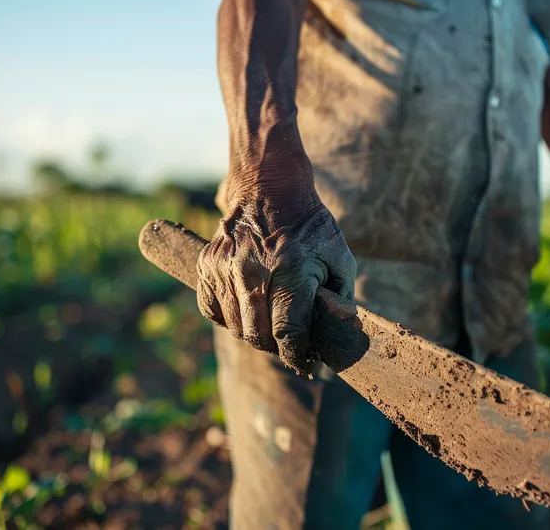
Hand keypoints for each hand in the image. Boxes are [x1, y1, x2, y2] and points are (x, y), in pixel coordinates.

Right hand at [197, 191, 356, 376]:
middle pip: (259, 337)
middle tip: (291, 347)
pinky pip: (212, 310)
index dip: (297, 356)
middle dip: (277, 349)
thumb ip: (342, 297)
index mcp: (292, 272)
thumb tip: (338, 332)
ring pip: (235, 327)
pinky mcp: (207, 265)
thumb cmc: (310, 227)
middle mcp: (254, 272)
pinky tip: (247, 310)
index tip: (307, 363)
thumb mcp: (339, 256)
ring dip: (254, 335)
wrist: (269, 187)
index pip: (288, 335)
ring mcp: (226, 268)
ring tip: (271, 327)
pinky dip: (229, 318)